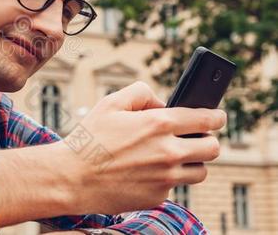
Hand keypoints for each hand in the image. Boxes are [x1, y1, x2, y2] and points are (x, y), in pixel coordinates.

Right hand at [57, 81, 225, 214]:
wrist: (72, 177)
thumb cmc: (89, 138)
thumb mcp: (111, 103)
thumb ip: (141, 93)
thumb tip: (162, 102)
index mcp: (159, 124)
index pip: (207, 120)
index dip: (216, 116)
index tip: (217, 116)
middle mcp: (168, 152)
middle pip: (212, 148)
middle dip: (207, 141)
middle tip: (194, 138)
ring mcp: (165, 178)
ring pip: (200, 171)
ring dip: (191, 162)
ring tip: (171, 157)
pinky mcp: (158, 197)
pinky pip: (174, 187)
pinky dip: (166, 179)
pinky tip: (146, 172)